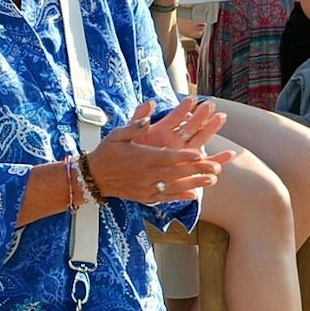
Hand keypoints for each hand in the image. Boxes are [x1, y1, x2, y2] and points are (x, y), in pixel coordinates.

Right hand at [83, 102, 233, 203]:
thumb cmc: (106, 152)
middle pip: (177, 172)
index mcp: (142, 157)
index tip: (201, 154)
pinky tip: (193, 195)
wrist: (93, 177)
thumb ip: (135, 124)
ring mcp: (146, 187)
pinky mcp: (145, 196)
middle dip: (198, 170)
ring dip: (195, 183)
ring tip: (212, 181)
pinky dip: (180, 196)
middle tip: (216, 167)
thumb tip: (150, 114)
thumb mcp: (117, 134)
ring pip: (175, 186)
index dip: (185, 156)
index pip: (168, 157)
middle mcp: (146, 173)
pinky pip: (165, 197)